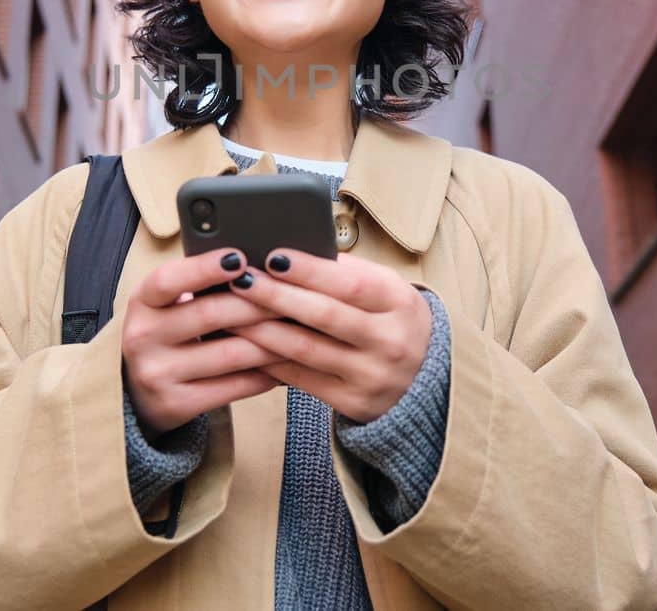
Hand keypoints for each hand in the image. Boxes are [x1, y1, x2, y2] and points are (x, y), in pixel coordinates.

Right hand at [122, 248, 282, 435]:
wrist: (137, 393)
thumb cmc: (167, 333)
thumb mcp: (166, 304)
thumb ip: (197, 285)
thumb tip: (256, 265)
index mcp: (142, 302)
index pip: (169, 279)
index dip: (205, 268)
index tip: (240, 257)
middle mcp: (142, 337)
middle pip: (210, 313)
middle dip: (259, 302)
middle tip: (296, 294)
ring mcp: (157, 374)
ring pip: (231, 353)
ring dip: (274, 340)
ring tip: (302, 327)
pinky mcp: (177, 404)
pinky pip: (236, 386)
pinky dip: (268, 373)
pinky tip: (287, 362)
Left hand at [226, 250, 432, 422]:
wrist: (425, 379)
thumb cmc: (392, 320)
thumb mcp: (387, 290)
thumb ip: (346, 273)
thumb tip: (290, 254)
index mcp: (400, 303)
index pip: (349, 283)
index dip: (309, 270)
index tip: (272, 255)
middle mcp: (390, 342)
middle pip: (324, 315)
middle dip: (276, 295)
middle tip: (241, 279)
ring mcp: (371, 376)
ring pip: (305, 349)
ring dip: (262, 328)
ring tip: (231, 310)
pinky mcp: (352, 402)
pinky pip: (300, 378)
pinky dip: (269, 359)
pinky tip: (245, 343)